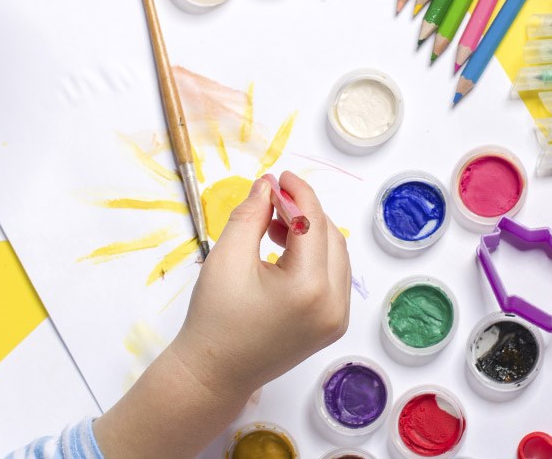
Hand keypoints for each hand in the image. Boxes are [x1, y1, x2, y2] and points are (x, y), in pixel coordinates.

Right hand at [171, 171, 352, 395]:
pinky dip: (314, 258)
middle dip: (305, 212)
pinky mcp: (332, 326)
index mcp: (309, 288)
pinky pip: (333, 278)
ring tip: (275, 224)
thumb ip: (251, 214)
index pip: (313, 223)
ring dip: (311, 233)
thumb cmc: (214, 319)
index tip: (280, 177)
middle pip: (330, 237)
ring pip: (335, 257)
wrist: (214, 374)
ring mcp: (337, 319)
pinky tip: (285, 250)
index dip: (298, 194)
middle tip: (274, 198)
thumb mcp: (228, 257)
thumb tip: (268, 186)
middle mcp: (333, 305)